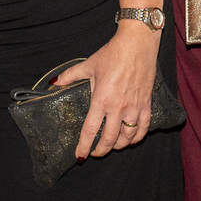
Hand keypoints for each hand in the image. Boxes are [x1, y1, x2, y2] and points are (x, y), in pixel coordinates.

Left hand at [53, 23, 159, 159]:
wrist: (137, 44)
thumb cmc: (112, 53)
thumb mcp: (89, 65)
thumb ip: (70, 76)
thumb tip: (54, 83)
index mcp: (101, 99)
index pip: (90, 130)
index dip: (83, 146)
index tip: (80, 156)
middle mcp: (117, 107)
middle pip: (109, 139)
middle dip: (101, 150)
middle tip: (95, 153)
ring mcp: (134, 107)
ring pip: (127, 137)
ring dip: (118, 146)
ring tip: (112, 146)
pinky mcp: (146, 103)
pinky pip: (144, 127)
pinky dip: (137, 137)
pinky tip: (131, 140)